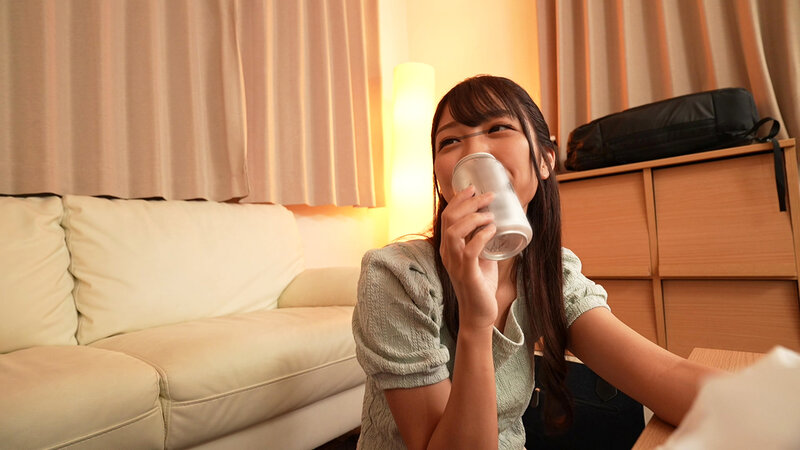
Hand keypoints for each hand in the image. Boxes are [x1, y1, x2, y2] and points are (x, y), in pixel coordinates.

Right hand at [439, 185, 498, 329]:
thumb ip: (483, 242)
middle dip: (468, 202)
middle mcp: (447, 253)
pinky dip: (481, 236)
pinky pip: (469, 250)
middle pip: (449, 219)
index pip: (447, 216)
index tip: (473, 188)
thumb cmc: (481, 285)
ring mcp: (455, 263)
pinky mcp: (466, 273)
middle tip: (487, 195)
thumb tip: (498, 222)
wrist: (479, 313)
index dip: (458, 199)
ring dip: (474, 218)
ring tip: (490, 214)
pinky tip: (492, 230)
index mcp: (448, 247)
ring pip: (455, 231)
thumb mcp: (481, 257)